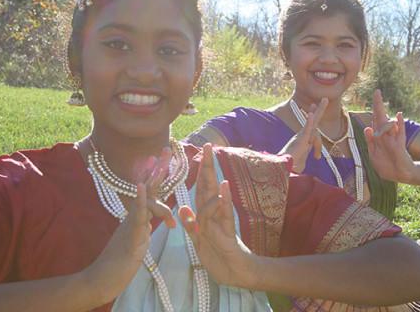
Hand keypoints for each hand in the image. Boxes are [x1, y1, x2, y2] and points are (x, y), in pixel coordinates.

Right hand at [83, 148, 175, 303]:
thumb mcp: (136, 238)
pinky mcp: (130, 237)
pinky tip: (141, 187)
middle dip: (157, 168)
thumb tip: (149, 216)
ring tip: (160, 163)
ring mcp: (131, 224)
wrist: (103, 278)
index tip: (163, 155)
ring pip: (144, 199)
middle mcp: (134, 216)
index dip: (157, 173)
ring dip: (152, 179)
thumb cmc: (120, 260)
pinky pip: (136, 217)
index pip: (150, 192)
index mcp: (138, 216)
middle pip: (147, 188)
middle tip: (166, 147)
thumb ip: (142, 225)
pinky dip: (140, 201)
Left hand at [179, 144, 257, 287]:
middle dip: (207, 166)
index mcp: (205, 215)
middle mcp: (214, 213)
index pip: (201, 188)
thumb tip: (182, 208)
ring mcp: (221, 221)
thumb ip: (191, 225)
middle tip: (207, 145)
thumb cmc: (218, 256)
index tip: (198, 153)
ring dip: (212, 177)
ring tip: (210, 159)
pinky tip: (224, 186)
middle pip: (208, 186)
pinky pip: (225, 214)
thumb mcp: (198, 241)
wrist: (236, 273)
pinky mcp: (228, 232)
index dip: (198, 172)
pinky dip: (224, 200)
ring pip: (215, 196)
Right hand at [280, 98, 328, 172]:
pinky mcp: (301, 139)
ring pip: (313, 122)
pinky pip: (307, 129)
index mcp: (304, 140)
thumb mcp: (299, 164)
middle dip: (319, 110)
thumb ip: (301, 163)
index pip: (311, 127)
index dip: (312, 117)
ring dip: (319, 110)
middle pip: (314, 121)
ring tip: (324, 100)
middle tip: (325, 99)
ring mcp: (302, 136)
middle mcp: (303, 135)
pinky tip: (312, 114)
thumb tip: (299, 169)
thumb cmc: (290, 166)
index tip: (313, 108)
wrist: (283, 167)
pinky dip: (309, 122)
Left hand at [363, 90, 415, 182]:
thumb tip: (367, 127)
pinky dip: (399, 125)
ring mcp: (393, 139)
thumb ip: (370, 141)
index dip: (374, 109)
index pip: (375, 120)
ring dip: (384, 118)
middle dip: (378, 106)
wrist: (399, 175)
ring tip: (381, 110)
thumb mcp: (374, 154)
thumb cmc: (386, 164)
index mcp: (378, 136)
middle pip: (381, 118)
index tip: (375, 94)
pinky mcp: (399, 146)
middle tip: (376, 92)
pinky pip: (399, 133)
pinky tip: (398, 115)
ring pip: (387, 124)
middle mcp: (386, 135)